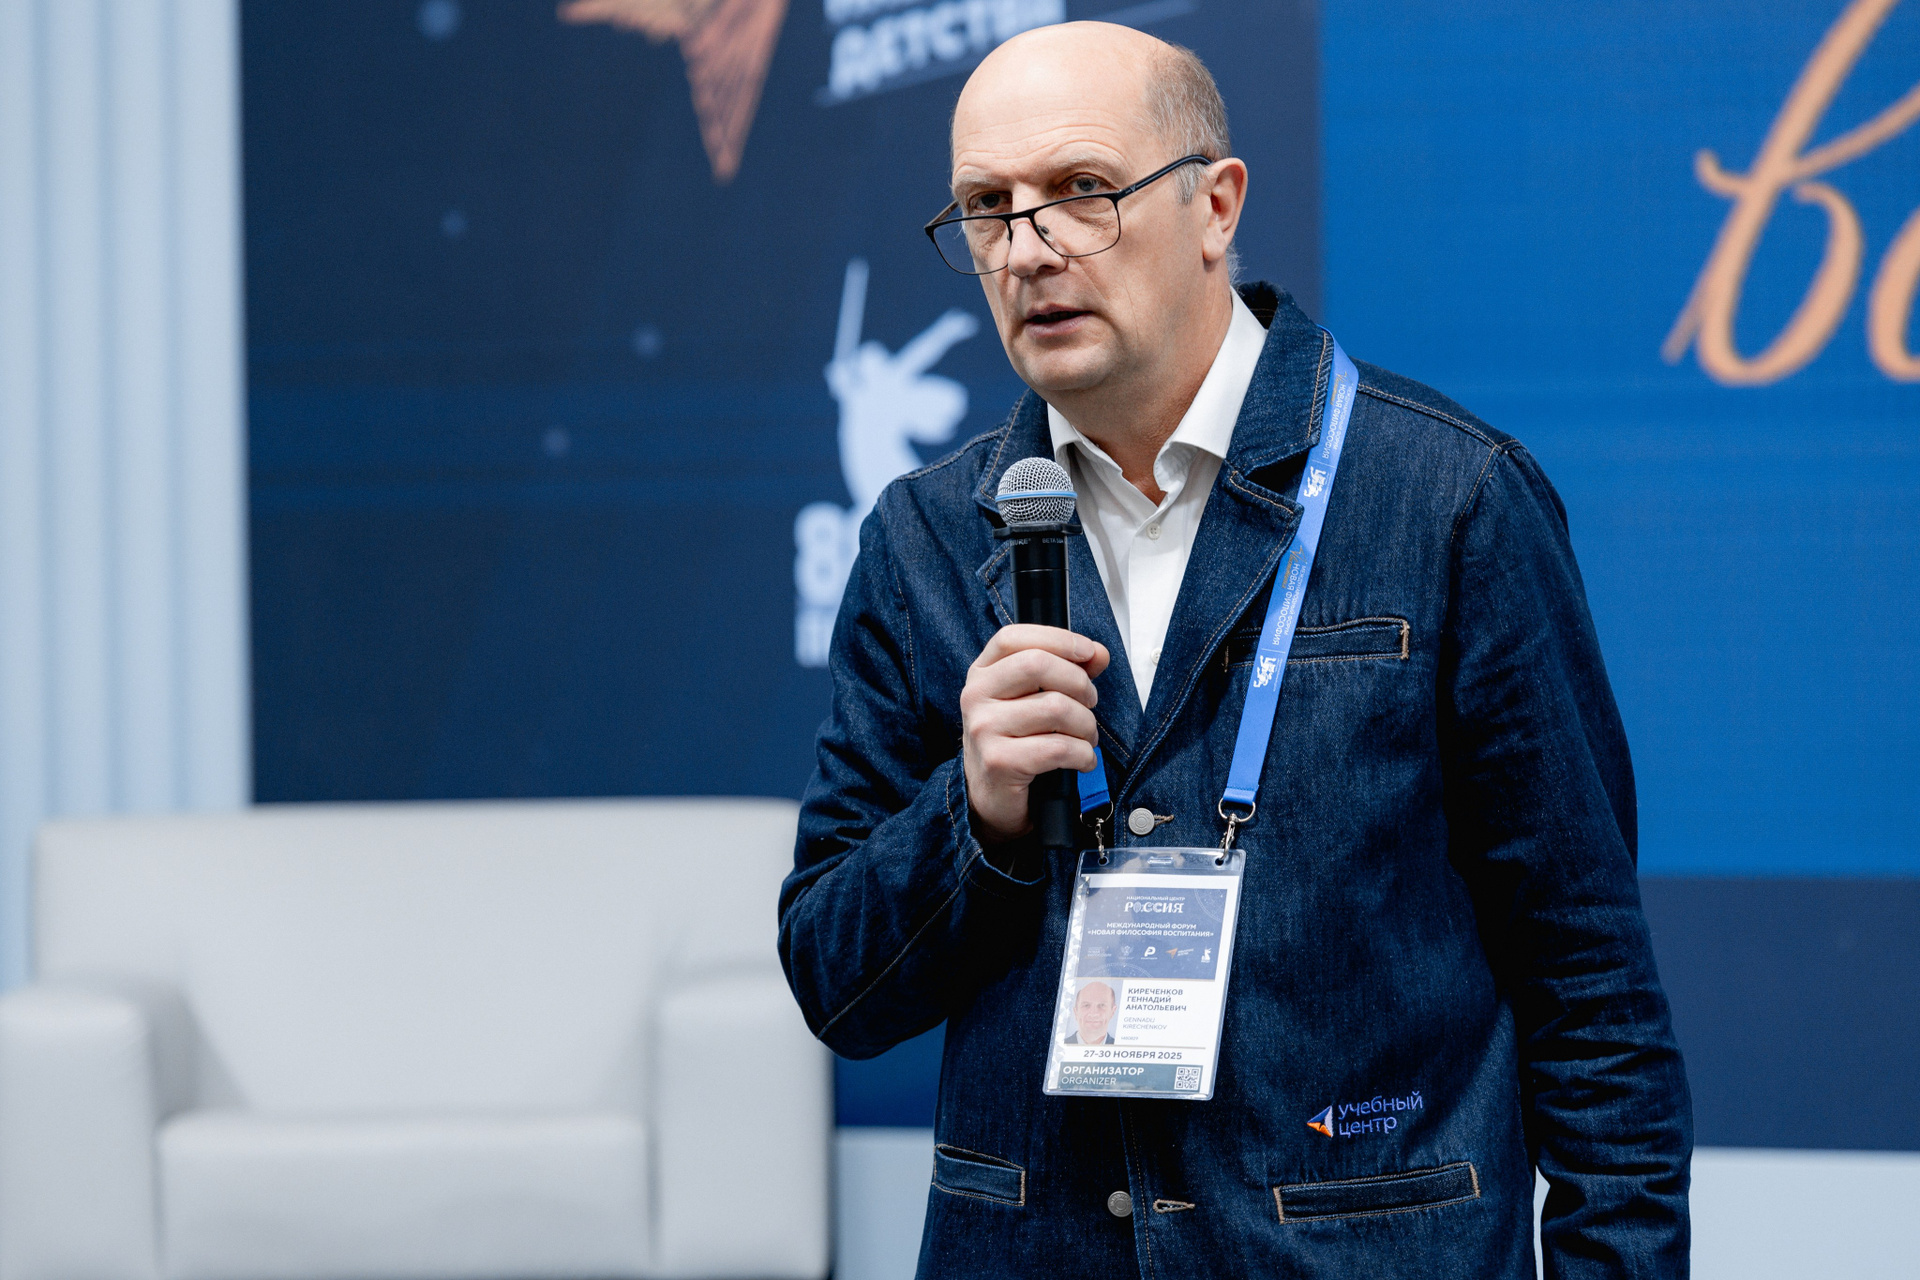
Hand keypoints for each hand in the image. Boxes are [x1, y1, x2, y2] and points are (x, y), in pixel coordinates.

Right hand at [960, 625, 1109, 843]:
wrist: (990, 797)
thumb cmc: (1016, 742)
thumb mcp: (1032, 699)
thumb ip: (1065, 670)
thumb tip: (1098, 654)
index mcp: (982, 673)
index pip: (1014, 638)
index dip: (1058, 639)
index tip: (1088, 652)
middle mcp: (976, 696)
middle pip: (1038, 665)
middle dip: (1079, 683)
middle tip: (1089, 703)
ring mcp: (984, 728)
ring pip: (1056, 708)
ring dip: (1087, 725)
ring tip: (1086, 737)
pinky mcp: (999, 761)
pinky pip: (1059, 748)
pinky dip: (1084, 755)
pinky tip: (1082, 759)